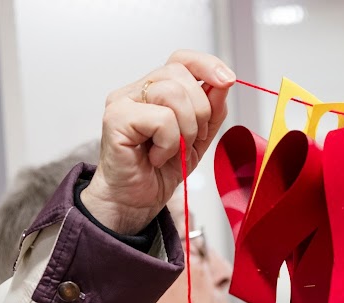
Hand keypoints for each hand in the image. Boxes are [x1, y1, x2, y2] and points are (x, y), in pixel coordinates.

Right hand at [81, 50, 235, 233]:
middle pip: (180, 75)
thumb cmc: (159, 171)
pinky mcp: (115, 118)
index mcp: (156, 90)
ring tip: (173, 150)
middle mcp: (137, 90)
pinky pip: (161, 118)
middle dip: (200, 111)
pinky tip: (156, 156)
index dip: (206, 65)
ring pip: (173, 93)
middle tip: (191, 140)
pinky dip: (169, 143)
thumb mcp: (198, 138)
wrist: (136, 201)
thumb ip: (212, 111)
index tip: (228, 81)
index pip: (181, 59)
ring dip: (185, 129)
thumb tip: (223, 83)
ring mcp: (123, 102)